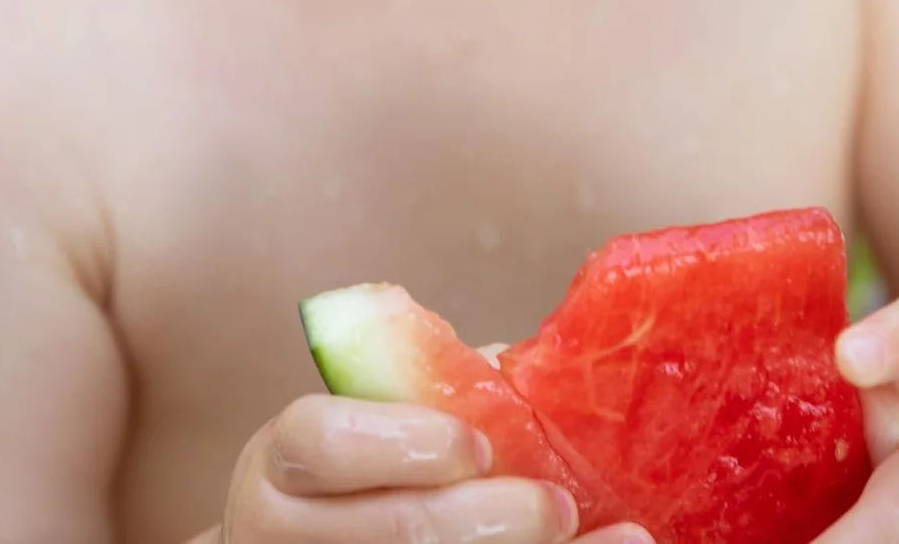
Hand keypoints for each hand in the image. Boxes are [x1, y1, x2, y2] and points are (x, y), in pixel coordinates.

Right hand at [215, 396, 635, 543]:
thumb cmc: (364, 476)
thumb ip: (437, 394)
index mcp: (282, 465)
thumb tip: (536, 372)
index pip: (320, 442)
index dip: (402, 440)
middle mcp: (283, 535)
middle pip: (394, 531)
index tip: (479, 444)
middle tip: (558, 505)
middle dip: (488, 519)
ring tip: (616, 541)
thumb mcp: (374, 424)